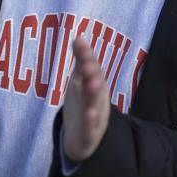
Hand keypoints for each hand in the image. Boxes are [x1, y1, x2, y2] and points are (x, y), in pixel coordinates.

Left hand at [62, 38, 109, 162]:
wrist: (83, 140)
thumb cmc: (82, 104)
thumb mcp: (80, 81)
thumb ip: (81, 60)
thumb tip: (79, 36)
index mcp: (95, 85)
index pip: (92, 68)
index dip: (86, 56)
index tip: (79, 43)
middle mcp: (97, 99)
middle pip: (96, 84)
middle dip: (92, 73)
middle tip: (87, 63)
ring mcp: (95, 117)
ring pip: (94, 104)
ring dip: (94, 94)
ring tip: (91, 83)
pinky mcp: (88, 134)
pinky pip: (90, 128)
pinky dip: (90, 121)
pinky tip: (90, 114)